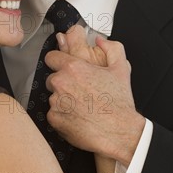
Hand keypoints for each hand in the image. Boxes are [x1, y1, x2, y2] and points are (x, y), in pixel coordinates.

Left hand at [45, 30, 144, 164]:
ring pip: (53, 97)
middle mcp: (61, 83)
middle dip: (63, 83)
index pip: (51, 57)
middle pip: (52, 78)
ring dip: (63, 100)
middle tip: (80, 91)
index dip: (58, 61)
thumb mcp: (121, 69)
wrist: (118, 131)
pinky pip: (53, 114)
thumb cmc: (119, 103)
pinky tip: (78, 117)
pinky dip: (63, 116)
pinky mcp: (54, 119)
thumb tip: (101, 41)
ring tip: (82, 106)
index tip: (63, 67)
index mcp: (74, 68)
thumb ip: (111, 48)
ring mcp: (56, 102)